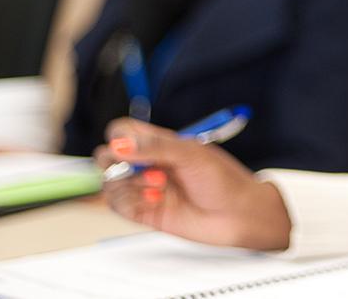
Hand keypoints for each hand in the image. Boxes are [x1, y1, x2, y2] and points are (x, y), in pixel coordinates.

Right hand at [93, 118, 290, 250]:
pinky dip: (129, 201)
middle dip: (114, 161)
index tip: (125, 146)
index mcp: (159, 143)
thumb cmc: (223, 179)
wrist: (239, 215)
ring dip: (129, 183)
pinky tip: (155, 200)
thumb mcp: (191, 153)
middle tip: (135, 166)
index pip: (122, 131)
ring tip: (159, 186)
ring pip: (111, 182)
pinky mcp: (145, 212)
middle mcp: (148, 164)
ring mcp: (145, 188)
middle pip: (108, 157)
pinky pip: (118, 205)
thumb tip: (119, 145)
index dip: (117, 136)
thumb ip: (155, 146)